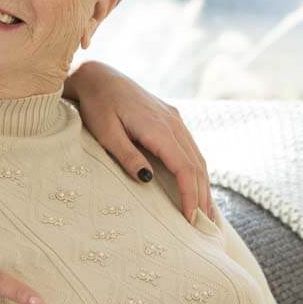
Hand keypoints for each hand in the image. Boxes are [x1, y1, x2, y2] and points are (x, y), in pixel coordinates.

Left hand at [65, 61, 214, 221]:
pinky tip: (198, 186)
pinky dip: (197, 171)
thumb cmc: (97, 106)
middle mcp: (173, 122)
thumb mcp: (106, 133)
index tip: (191, 219)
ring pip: (198, 157)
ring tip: (205, 213)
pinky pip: (191, 149)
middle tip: (204, 227)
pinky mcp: (172, 119)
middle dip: (202, 196)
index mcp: (159, 127)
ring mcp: (175, 119)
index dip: (190, 195)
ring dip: (203, 185)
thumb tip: (147, 180)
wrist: (98, 76)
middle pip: (197, 165)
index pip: (184, 168)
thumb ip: (127, 156)